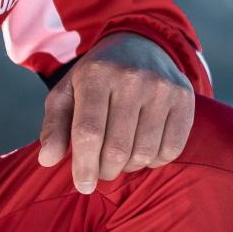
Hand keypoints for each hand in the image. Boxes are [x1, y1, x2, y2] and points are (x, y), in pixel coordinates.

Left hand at [38, 33, 195, 193]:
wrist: (141, 45)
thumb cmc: (97, 78)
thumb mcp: (67, 93)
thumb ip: (54, 126)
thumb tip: (47, 159)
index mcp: (96, 74)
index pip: (88, 132)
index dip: (84, 166)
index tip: (82, 186)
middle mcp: (132, 78)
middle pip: (117, 148)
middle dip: (105, 170)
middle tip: (101, 171)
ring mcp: (162, 88)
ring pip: (144, 153)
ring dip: (129, 167)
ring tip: (120, 159)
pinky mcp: (185, 98)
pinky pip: (171, 149)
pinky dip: (155, 160)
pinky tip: (144, 150)